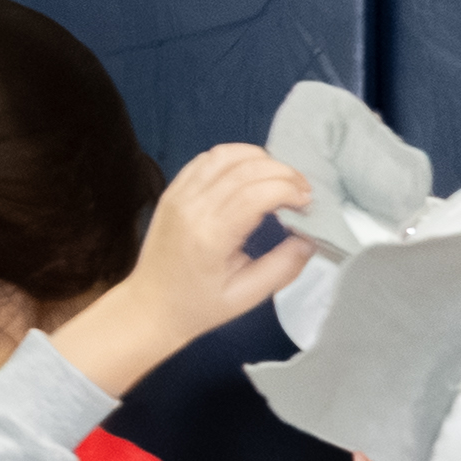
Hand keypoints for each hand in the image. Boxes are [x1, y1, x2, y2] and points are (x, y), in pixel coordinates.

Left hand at [55, 142, 319, 400]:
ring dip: (260, 159)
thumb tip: (311, 237)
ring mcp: (177, 195)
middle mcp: (190, 207)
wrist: (149, 305)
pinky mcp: (171, 191)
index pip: (256, 193)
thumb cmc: (198, 305)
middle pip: (244, 168)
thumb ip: (284, 265)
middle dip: (284, 173)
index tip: (309, 205)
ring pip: (223, 155)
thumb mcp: (248, 295)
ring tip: (282, 181)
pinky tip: (252, 175)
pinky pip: (204, 160)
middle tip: (304, 193)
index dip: (290, 190)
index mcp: (209, 234)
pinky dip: (234, 158)